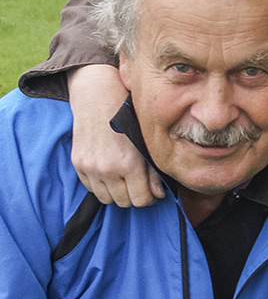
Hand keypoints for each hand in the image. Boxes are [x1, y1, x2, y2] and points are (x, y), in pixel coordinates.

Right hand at [68, 65, 164, 206]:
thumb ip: (153, 171)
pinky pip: (91, 188)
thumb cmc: (127, 115)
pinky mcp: (78, 164)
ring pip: (106, 199)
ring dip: (116, 192)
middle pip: (123, 202)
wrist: (98, 96)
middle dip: (133, 195)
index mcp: (129, 164)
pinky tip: (109, 172)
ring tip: (123, 178)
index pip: (141, 200)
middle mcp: (108, 169)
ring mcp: (90, 168)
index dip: (148, 197)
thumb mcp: (145, 141)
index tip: (150, 190)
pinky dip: (101, 185)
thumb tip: (158, 194)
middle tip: (138, 183)